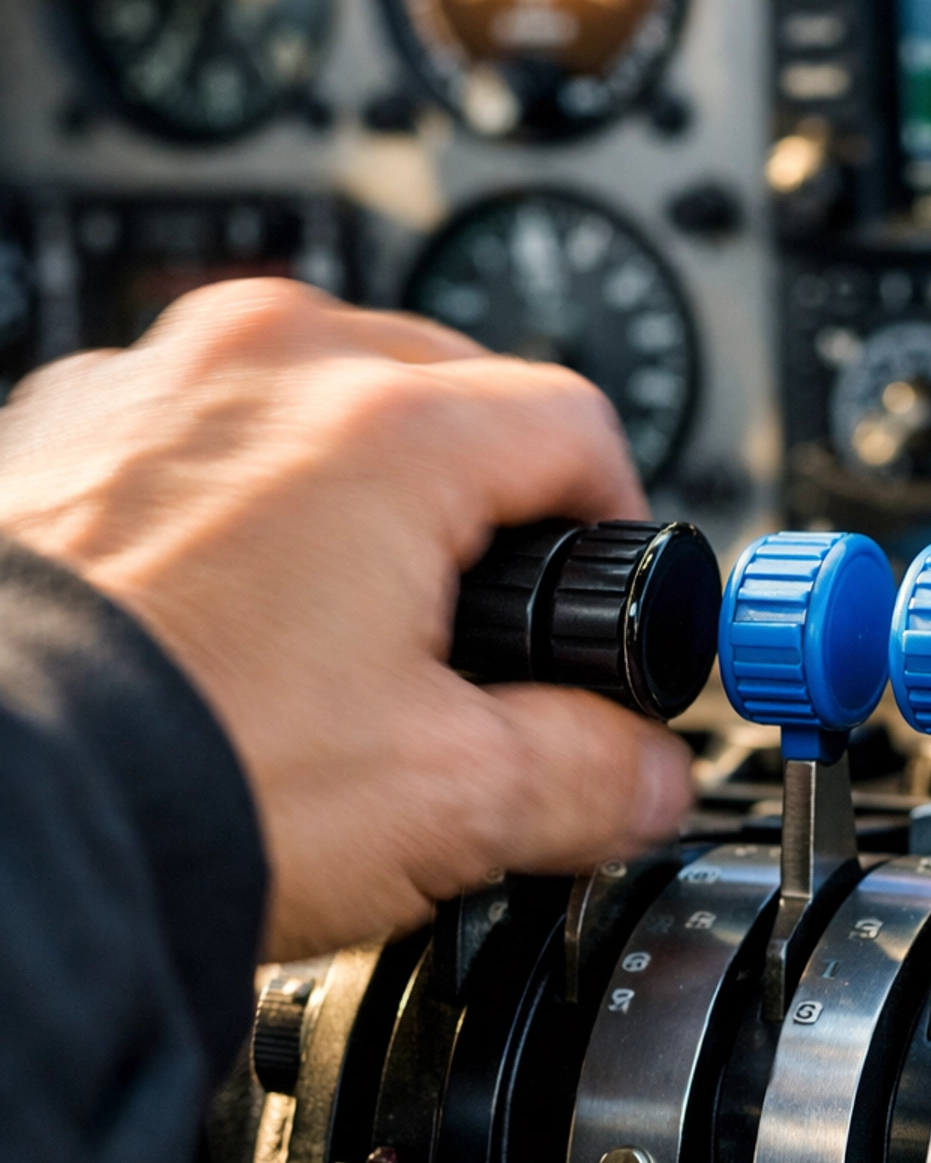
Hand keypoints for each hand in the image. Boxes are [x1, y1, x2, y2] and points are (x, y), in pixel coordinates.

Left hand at [0, 280, 695, 958]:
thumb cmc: (183, 775)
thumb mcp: (452, 800)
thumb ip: (594, 773)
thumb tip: (640, 772)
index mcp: (390, 423)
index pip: (580, 425)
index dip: (616, 528)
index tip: (597, 603)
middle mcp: (267, 362)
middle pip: (450, 399)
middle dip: (481, 513)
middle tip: (469, 636)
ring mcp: (149, 384)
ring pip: (317, 411)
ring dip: (354, 502)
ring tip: (334, 633)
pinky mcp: (59, 431)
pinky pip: (199, 439)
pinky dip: (235, 508)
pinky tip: (223, 618)